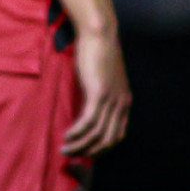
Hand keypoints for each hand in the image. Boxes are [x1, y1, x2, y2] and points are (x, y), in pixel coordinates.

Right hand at [62, 27, 130, 155]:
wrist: (99, 32)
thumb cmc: (97, 50)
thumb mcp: (102, 76)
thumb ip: (99, 92)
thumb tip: (86, 104)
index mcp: (124, 101)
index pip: (117, 135)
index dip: (102, 148)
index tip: (86, 153)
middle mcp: (121, 104)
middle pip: (108, 140)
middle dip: (91, 153)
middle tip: (74, 157)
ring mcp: (111, 100)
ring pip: (98, 134)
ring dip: (81, 146)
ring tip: (65, 149)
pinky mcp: (98, 93)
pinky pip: (88, 121)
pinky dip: (77, 132)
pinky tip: (67, 135)